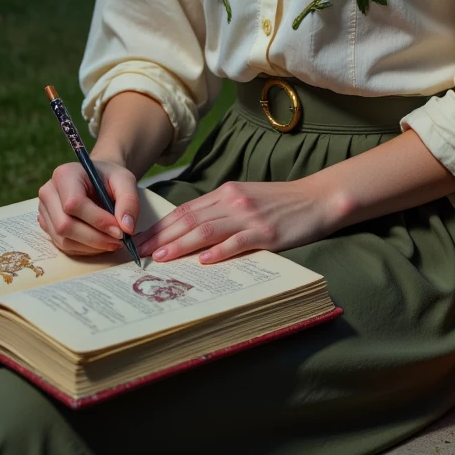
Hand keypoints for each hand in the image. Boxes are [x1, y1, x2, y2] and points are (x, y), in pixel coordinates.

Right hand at [37, 159, 139, 256]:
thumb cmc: (109, 178)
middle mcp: (49, 192)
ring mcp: (44, 210)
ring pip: (63, 239)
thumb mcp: (125, 181)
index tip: (120, 231)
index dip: (97, 221)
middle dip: (95, 238)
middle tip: (118, 241)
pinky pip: (62, 245)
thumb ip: (129, 201)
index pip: (74, 204)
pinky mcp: (47, 225)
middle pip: (64, 225)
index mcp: (65, 174)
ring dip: (90, 246)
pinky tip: (100, 242)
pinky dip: (84, 249)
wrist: (97, 179)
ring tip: (112, 242)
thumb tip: (127, 228)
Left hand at [134, 178, 337, 265]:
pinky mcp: (266, 233)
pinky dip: (218, 252)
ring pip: (207, 230)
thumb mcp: (245, 199)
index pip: (185, 211)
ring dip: (180, 245)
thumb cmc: (279, 203)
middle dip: (161, 237)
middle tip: (139, 253)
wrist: (315, 199)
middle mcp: (232, 201)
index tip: (140, 241)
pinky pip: (237, 242)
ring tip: (161, 258)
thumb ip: (219, 210)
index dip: (160, 226)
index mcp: (225, 193)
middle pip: (189, 220)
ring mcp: (249, 217)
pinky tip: (203, 261)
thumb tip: (188, 229)